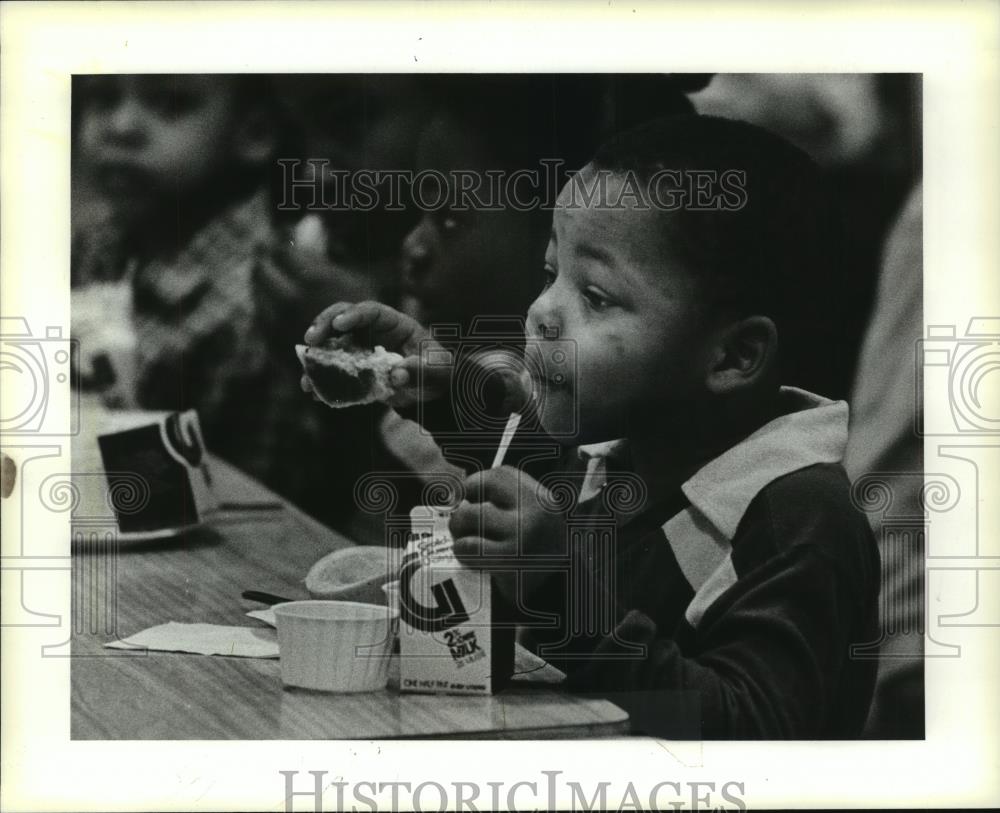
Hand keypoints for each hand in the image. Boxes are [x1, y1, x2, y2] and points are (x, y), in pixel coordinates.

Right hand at [301, 300, 451, 408]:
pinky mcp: (353, 367)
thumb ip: (421, 371)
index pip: (372, 312)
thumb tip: (397, 374)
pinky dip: (321, 377)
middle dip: (324, 325)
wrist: (431, 390)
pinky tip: (312, 389)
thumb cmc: (437, 372)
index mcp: (395, 324)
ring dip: (316, 354)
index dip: (355, 314)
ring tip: (306, 370)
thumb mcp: (437, 371)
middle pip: (343, 318)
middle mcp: (373, 331)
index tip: (340, 324)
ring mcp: (360, 348)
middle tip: (310, 340)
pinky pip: (333, 368)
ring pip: (332, 342)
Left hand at [449, 467, 567, 604]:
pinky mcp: (507, 560)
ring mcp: (521, 535)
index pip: (500, 474)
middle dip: (464, 507)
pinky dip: (462, 552)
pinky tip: (471, 558)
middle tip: (463, 524)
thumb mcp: (533, 518)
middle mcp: (534, 512)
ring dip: (458, 530)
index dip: (477, 484)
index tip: (470, 499)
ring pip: (468, 515)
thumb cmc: (535, 552)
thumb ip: (505, 501)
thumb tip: (457, 493)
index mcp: (540, 498)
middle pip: (479, 490)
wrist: (555, 592)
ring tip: (465, 541)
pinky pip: (467, 546)